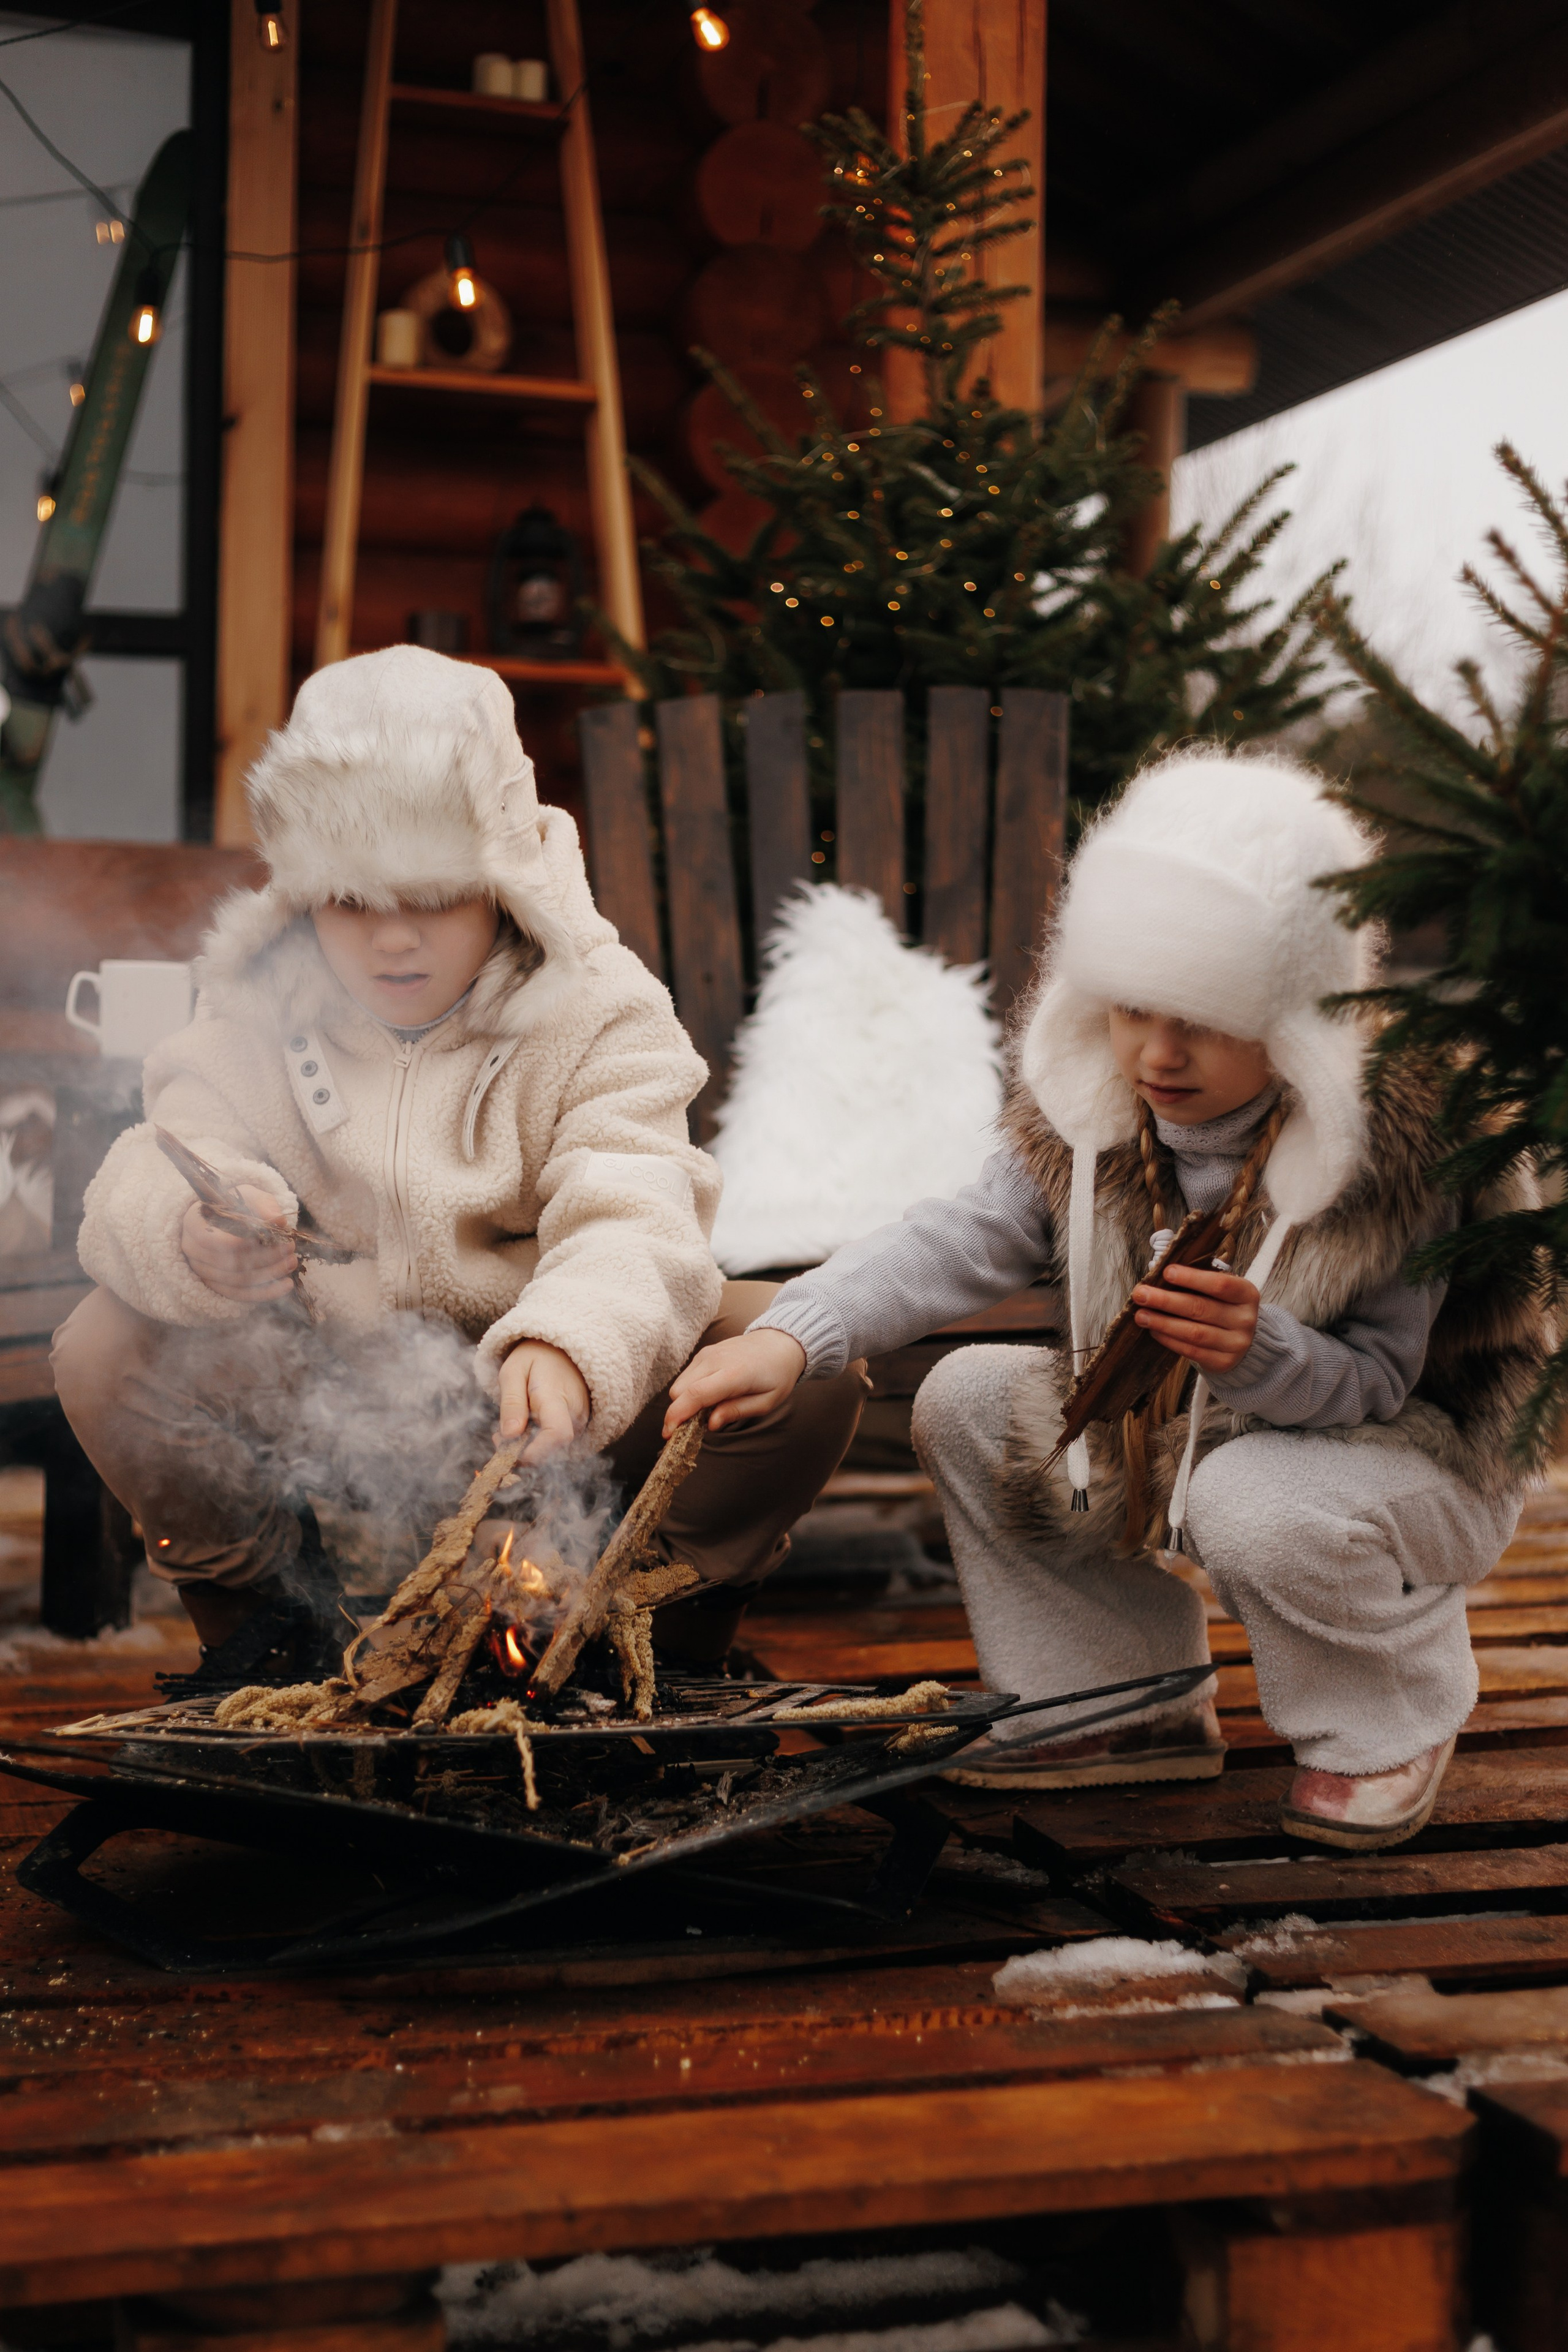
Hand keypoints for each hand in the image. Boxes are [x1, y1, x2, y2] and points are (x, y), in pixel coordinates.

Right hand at [180, 1187, 296, 1302]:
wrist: (228, 1220)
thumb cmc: (238, 1205)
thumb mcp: (250, 1197)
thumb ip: (263, 1205)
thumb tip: (279, 1221)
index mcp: (193, 1223)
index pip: (212, 1239)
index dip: (240, 1242)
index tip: (270, 1236)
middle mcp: (192, 1250)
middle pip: (229, 1262)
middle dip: (264, 1257)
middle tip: (290, 1248)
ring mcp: (202, 1271)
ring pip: (237, 1280)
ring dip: (268, 1274)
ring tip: (292, 1262)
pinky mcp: (215, 1286)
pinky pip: (239, 1295)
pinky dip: (265, 1292)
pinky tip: (286, 1285)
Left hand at [499, 1339, 589, 1461]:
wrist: (564, 1350)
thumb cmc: (536, 1358)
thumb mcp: (513, 1371)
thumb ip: (512, 1403)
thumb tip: (509, 1435)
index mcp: (556, 1397)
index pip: (557, 1434)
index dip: (533, 1452)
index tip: (507, 1450)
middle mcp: (575, 1413)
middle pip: (553, 1449)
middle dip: (523, 1453)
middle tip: (499, 1438)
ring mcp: (580, 1421)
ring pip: (554, 1450)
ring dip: (529, 1448)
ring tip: (513, 1426)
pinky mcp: (578, 1426)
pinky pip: (558, 1444)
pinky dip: (538, 1443)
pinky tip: (527, 1427)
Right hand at [665, 1328, 806, 1435]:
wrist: (781, 1343)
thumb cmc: (777, 1375)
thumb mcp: (766, 1402)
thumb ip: (737, 1412)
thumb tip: (710, 1425)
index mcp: (733, 1374)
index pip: (695, 1394)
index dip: (677, 1416)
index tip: (669, 1435)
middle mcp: (715, 1360)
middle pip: (679, 1391)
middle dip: (679, 1413)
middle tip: (694, 1428)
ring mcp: (707, 1354)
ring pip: (678, 1384)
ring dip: (683, 1403)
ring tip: (705, 1412)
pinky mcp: (703, 1353)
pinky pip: (686, 1376)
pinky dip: (688, 1391)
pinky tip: (707, 1397)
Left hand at [1132, 1261, 1259, 1374]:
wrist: (1245, 1343)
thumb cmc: (1224, 1308)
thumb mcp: (1221, 1292)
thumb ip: (1199, 1283)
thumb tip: (1161, 1275)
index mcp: (1246, 1294)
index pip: (1220, 1284)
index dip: (1192, 1278)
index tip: (1166, 1272)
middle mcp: (1245, 1319)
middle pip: (1201, 1308)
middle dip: (1166, 1300)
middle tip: (1141, 1294)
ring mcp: (1235, 1343)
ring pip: (1194, 1333)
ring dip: (1163, 1323)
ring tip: (1141, 1316)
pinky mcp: (1223, 1362)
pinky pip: (1191, 1351)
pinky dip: (1169, 1340)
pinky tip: (1154, 1331)